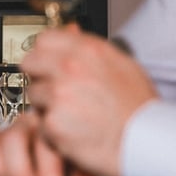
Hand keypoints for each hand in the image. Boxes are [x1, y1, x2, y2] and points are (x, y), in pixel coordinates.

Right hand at [0, 112, 101, 175]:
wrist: (47, 160)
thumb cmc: (63, 158)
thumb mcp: (76, 165)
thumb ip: (81, 173)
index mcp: (47, 124)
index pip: (44, 142)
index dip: (48, 174)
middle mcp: (22, 126)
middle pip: (12, 140)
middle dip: (21, 174)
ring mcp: (0, 135)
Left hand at [22, 25, 157, 175]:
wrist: (145, 144)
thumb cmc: (138, 109)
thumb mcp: (123, 65)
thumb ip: (91, 48)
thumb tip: (72, 31)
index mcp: (88, 50)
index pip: (45, 39)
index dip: (45, 52)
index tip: (48, 62)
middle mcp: (70, 68)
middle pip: (30, 62)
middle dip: (39, 76)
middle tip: (56, 90)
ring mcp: (58, 95)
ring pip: (34, 94)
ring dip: (46, 104)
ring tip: (72, 114)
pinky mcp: (52, 122)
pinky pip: (39, 122)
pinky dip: (51, 129)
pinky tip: (73, 130)